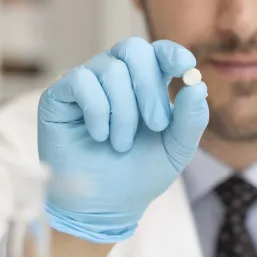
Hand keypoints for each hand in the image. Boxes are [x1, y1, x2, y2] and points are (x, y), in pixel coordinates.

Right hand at [37, 37, 208, 243]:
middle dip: (149, 87)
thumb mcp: (176, 149)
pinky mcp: (59, 96)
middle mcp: (115, 76)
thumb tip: (197, 85)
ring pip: (110, 69)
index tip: (185, 67)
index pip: (157, 50)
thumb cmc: (140, 173)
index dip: (171, 52)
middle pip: (133, 49)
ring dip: (123, 111)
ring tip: (121, 143)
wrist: (104, 207)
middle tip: (156, 125)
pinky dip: (97, 110)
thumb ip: (191, 119)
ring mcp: (86, 83)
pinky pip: (80, 80)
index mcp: (145, 82)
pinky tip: (99, 136)